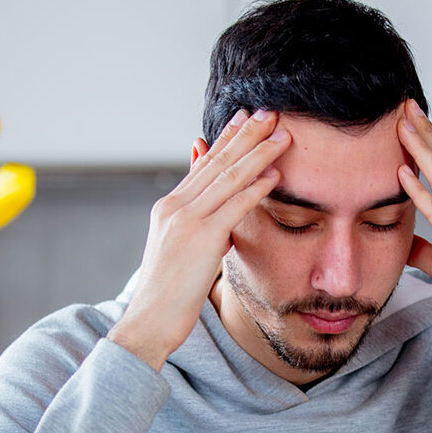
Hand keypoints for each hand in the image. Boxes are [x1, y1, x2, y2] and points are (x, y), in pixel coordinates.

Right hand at [108, 109, 290, 368]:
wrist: (149, 320)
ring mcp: (186, 220)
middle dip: (246, 135)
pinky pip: (235, 205)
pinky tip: (275, 174)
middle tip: (269, 112)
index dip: (226, 140)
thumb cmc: (167, 295)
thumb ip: (198, 229)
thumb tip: (220, 224)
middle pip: (217, 162)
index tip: (245, 118)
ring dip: (258, 153)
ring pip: (229, 177)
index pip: (203, 165)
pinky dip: (256, 187)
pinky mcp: (201, 238)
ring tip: (282, 135)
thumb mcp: (179, 252)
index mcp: (168, 208)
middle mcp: (175, 207)